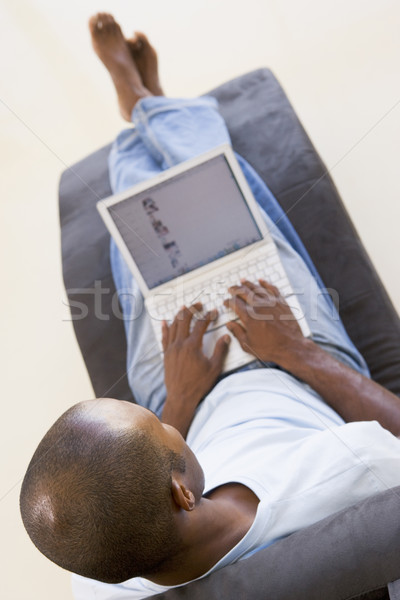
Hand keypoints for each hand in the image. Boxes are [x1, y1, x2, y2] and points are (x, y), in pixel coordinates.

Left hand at [161, 303, 229, 435]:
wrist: (181, 397)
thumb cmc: (199, 384)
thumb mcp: (214, 367)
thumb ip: (220, 350)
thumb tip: (226, 336)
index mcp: (193, 345)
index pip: (201, 324)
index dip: (208, 316)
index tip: (214, 312)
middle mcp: (180, 344)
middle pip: (184, 320)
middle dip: (192, 309)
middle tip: (199, 304)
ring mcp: (171, 349)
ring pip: (173, 326)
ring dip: (179, 315)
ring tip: (185, 308)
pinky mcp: (166, 354)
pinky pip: (164, 337)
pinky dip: (165, 328)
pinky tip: (165, 321)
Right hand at [224, 279, 304, 365]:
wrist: (291, 347)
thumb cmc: (271, 348)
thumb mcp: (248, 345)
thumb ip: (237, 332)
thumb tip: (230, 325)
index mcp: (249, 317)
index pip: (235, 304)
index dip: (228, 301)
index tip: (226, 302)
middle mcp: (259, 307)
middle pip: (244, 292)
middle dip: (235, 289)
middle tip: (231, 289)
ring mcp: (271, 303)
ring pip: (257, 288)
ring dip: (248, 284)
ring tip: (243, 281)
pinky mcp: (281, 303)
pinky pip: (272, 289)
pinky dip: (266, 284)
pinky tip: (261, 281)